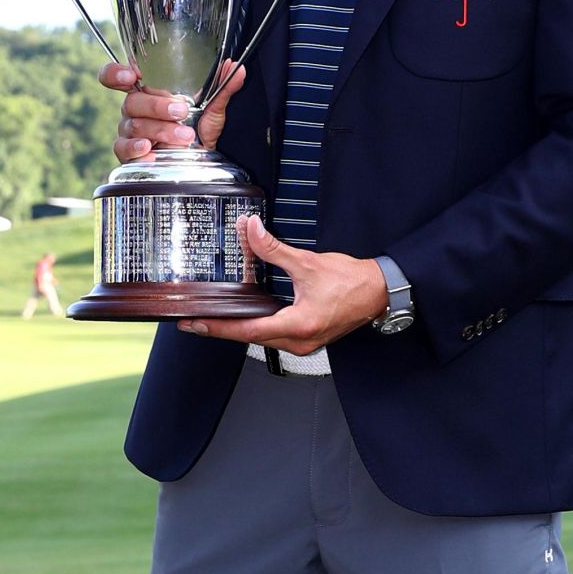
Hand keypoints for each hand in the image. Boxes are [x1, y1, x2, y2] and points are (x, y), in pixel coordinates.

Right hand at [100, 59, 246, 162]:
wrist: (199, 161)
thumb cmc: (198, 129)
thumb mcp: (213, 109)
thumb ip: (222, 87)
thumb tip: (235, 68)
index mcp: (147, 91)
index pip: (118, 76)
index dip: (117, 73)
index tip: (132, 74)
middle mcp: (134, 109)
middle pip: (131, 101)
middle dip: (157, 106)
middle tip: (180, 111)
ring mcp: (129, 131)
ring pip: (134, 125)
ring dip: (160, 130)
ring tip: (183, 136)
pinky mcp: (128, 153)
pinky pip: (123, 149)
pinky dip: (137, 149)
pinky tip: (151, 150)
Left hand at [176, 216, 388, 354]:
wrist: (379, 292)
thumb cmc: (351, 282)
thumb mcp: (308, 262)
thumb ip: (274, 249)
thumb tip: (251, 230)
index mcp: (297, 326)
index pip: (246, 330)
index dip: (216, 327)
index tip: (193, 323)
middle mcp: (298, 342)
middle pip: (249, 338)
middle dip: (220, 329)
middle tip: (193, 320)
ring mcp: (303, 343)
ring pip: (260, 339)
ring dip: (237, 329)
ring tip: (212, 319)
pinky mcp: (306, 338)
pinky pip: (273, 336)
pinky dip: (255, 327)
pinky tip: (243, 317)